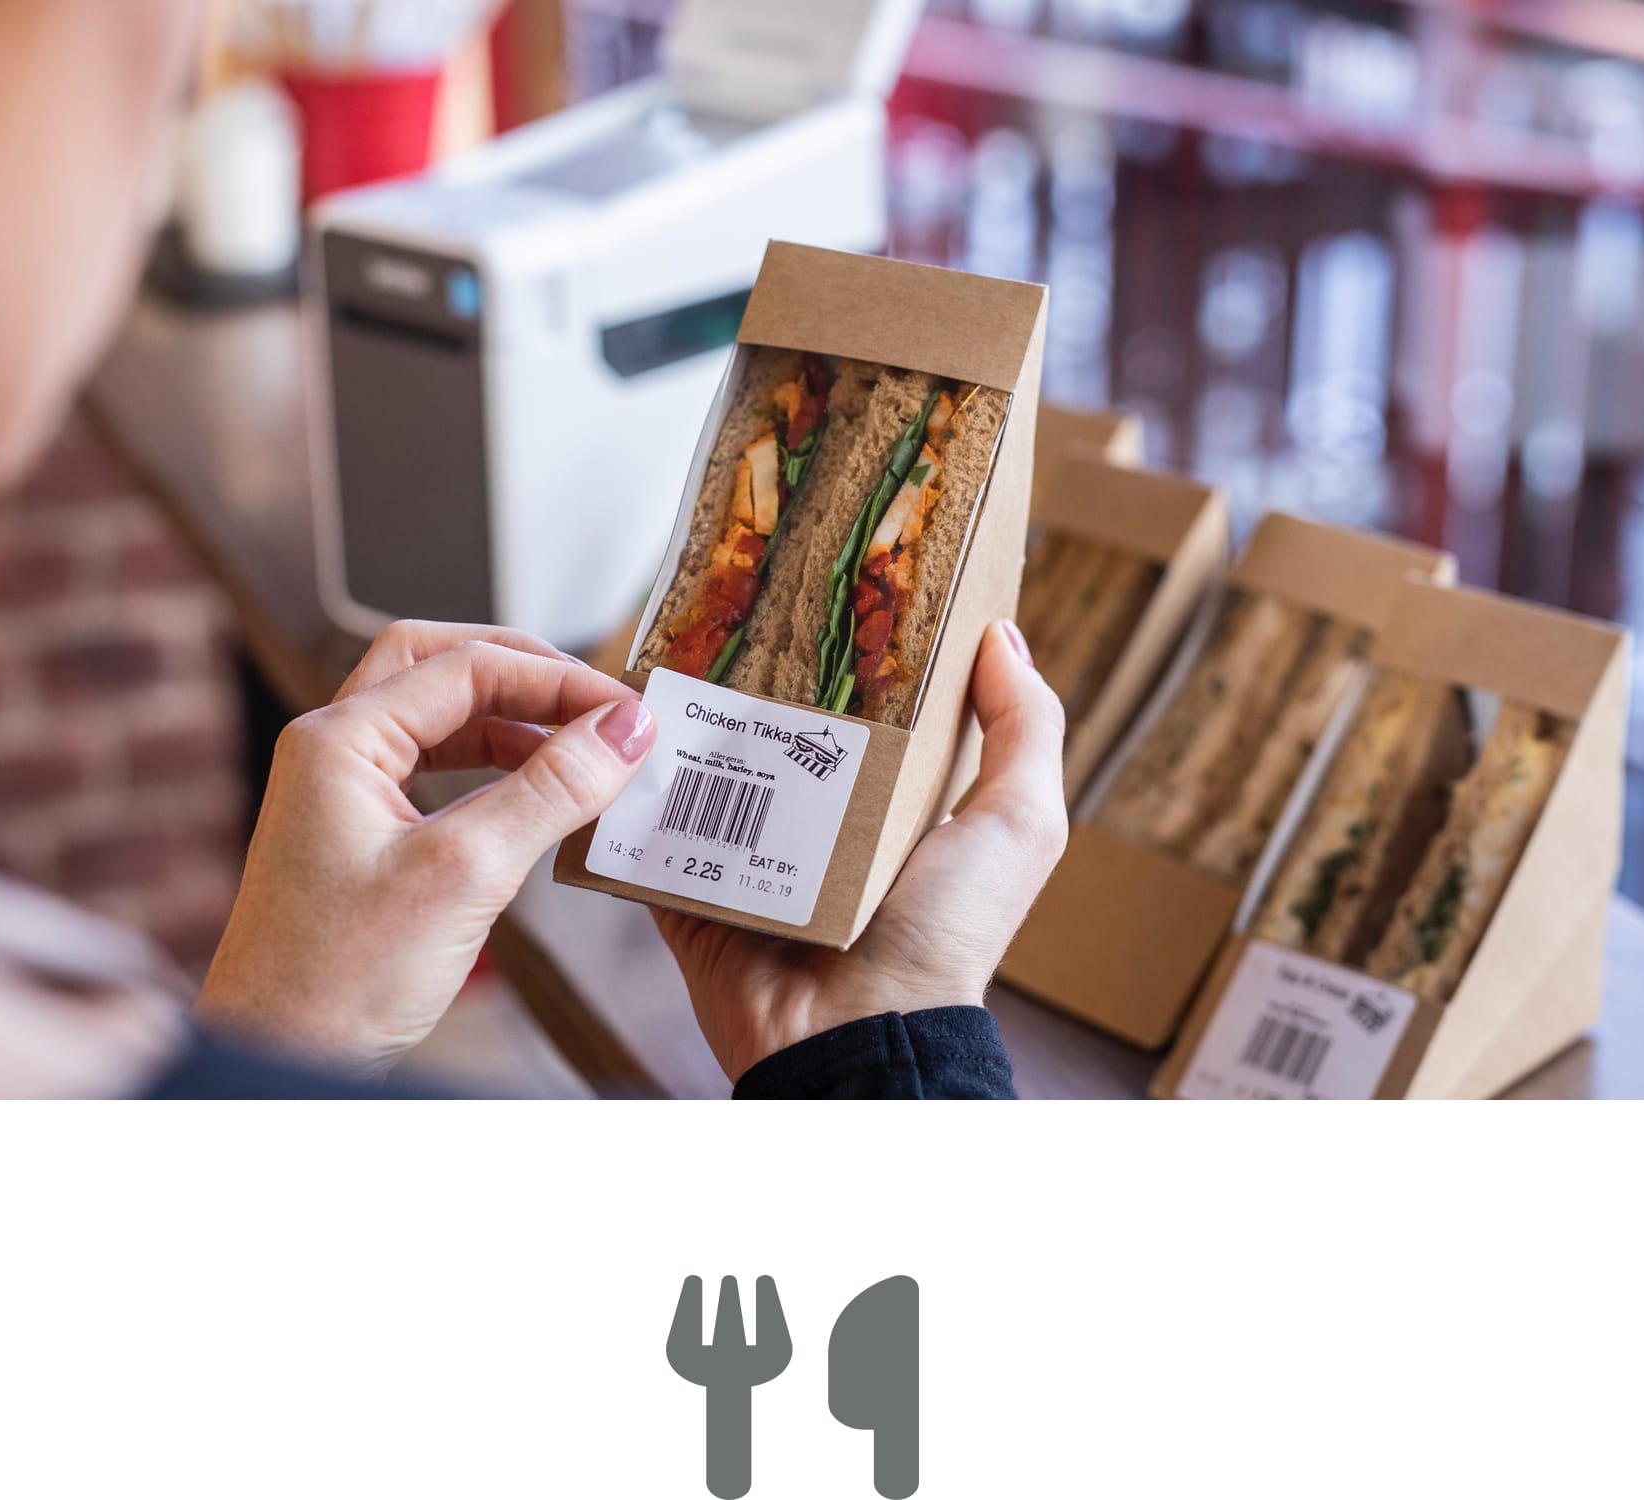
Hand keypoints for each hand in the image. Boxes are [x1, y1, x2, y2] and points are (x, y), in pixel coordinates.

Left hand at [199, 621, 656, 1073]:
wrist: (277, 1057)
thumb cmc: (337, 981)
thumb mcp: (465, 875)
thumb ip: (551, 791)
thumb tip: (622, 732)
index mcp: (338, 740)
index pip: (467, 668)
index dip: (558, 681)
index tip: (628, 713)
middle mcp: (332, 751)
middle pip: (442, 667)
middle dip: (527, 675)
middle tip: (598, 704)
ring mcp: (341, 791)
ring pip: (439, 719)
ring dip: (513, 724)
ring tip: (582, 752)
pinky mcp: (358, 834)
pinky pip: (434, 771)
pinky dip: (492, 770)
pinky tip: (538, 796)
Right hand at [657, 621, 1066, 1081]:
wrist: (855, 1035)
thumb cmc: (945, 933)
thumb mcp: (1018, 825)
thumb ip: (1026, 730)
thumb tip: (1003, 634)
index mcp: (899, 802)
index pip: (871, 707)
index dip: (853, 649)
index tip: (828, 574)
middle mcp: (823, 823)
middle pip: (780, 726)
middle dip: (755, 670)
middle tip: (728, 597)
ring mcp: (750, 855)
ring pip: (707, 766)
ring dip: (686, 718)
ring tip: (663, 649)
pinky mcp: (691, 888)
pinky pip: (649, 828)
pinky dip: (632, 787)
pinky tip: (618, 729)